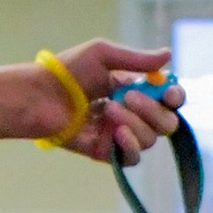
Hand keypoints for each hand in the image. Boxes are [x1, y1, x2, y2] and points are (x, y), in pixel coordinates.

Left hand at [0, 46, 182, 162]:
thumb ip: (137, 59)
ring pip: (151, 139)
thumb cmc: (66, 71)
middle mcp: (132, 114)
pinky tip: (116, 132)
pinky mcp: (107, 152)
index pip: (167, 99)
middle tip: (128, 96)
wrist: (38, 96)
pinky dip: (130, 145)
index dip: (174, 97)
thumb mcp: (103, 55)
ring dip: (134, 122)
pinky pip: (133, 157)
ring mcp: (120, 134)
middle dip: (153, 109)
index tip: (169, 93)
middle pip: (167, 122)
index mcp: (134, 89)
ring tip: (107, 109)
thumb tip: (168, 55)